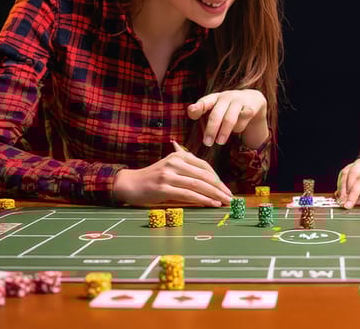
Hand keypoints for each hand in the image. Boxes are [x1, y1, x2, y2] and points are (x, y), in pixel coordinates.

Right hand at [112, 144, 231, 206]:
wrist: (129, 184)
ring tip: (224, 202)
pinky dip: (202, 199)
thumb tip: (209, 177)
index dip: (217, 178)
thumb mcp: (170, 166)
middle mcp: (175, 163)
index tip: (226, 189)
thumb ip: (187, 168)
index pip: (204, 166)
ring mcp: (168, 175)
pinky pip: (187, 194)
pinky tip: (211, 203)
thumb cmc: (152, 177)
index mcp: (179, 156)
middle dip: (219, 188)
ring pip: (198, 185)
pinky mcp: (163, 188)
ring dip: (214, 194)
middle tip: (230, 198)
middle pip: (204, 176)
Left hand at [187, 89, 268, 147]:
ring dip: (224, 132)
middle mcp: (225, 97)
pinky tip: (237, 129)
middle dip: (211, 130)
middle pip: (216, 114)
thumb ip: (205, 120)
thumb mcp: (215, 111)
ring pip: (230, 119)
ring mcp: (238, 101)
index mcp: (213, 98)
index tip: (192, 111)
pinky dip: (238, 128)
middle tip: (207, 143)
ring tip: (220, 142)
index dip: (198, 107)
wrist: (252, 99)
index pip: (204, 101)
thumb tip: (205, 136)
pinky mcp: (250, 107)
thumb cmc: (227, 108)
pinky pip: (242, 122)